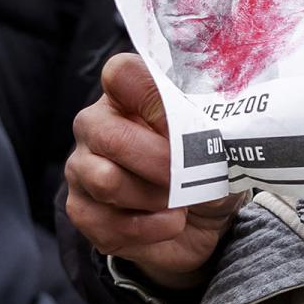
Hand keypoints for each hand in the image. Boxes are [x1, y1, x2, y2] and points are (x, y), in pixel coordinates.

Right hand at [63, 52, 243, 288]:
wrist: (203, 222)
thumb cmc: (209, 170)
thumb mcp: (222, 148)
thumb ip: (210, 136)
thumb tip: (203, 142)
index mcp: (130, 96)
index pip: (122, 74)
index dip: (154, 98)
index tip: (186, 123)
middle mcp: (97, 125)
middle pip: (110, 135)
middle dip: (160, 162)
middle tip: (192, 176)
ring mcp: (83, 167)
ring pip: (106, 181)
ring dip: (155, 198)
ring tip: (181, 202)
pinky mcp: (82, 209)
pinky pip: (106, 221)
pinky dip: (149, 229)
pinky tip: (168, 223)